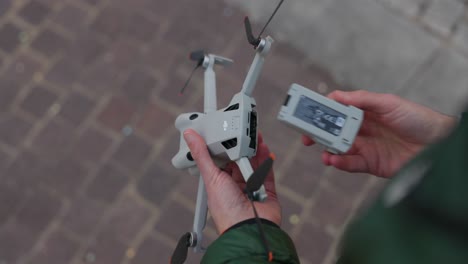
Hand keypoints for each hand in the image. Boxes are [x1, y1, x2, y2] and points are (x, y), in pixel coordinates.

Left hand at [183, 129, 280, 233]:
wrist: (249, 228)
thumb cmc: (226, 211)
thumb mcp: (211, 177)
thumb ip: (202, 154)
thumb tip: (189, 136)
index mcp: (219, 184)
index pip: (221, 160)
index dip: (223, 146)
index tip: (224, 131)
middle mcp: (235, 186)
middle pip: (240, 160)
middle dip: (242, 146)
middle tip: (243, 131)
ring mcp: (252, 188)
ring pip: (254, 164)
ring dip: (255, 150)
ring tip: (255, 136)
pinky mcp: (266, 191)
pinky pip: (267, 173)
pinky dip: (267, 161)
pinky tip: (265, 150)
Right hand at [303, 90, 456, 177]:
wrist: (437, 144)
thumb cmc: (417, 118)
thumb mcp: (389, 103)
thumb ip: (362, 100)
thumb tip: (336, 96)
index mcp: (365, 113)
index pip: (338, 111)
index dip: (322, 112)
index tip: (308, 112)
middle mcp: (362, 130)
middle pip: (334, 131)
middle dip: (318, 133)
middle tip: (305, 135)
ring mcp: (365, 147)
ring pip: (338, 148)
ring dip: (326, 149)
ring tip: (320, 150)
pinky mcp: (370, 164)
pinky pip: (350, 164)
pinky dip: (339, 162)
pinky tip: (332, 160)